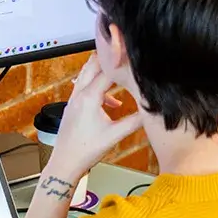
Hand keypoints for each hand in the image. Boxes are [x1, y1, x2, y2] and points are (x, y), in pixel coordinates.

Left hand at [46, 55, 142, 179]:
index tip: (134, 57)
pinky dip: (97, 87)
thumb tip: (151, 111)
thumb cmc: (85, 151)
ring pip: (86, 75)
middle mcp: (79, 94)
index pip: (108, 71)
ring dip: (102, 71)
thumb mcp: (115, 135)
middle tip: (125, 54)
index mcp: (89, 97)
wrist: (65, 163)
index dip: (122, 63)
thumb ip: (135, 121)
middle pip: (93, 65)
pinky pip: (84, 87)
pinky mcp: (72, 106)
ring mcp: (73, 99)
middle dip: (109, 59)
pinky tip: (110, 102)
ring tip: (118, 70)